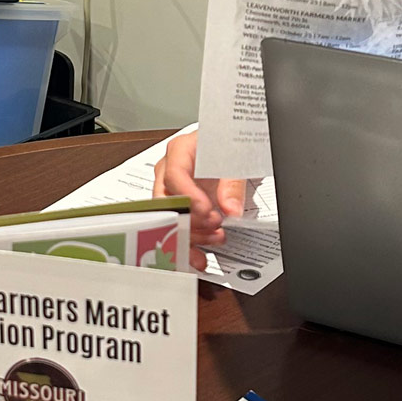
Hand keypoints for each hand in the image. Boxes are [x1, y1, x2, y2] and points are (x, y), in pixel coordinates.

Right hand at [150, 131, 245, 271]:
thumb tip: (230, 209)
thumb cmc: (228, 144)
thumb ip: (233, 183)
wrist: (233, 145)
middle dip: (189, 219)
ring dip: (191, 234)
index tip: (206, 211)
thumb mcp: (236, 157)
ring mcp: (172, 189)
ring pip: (169, 217)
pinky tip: (199, 256)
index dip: (188, 197)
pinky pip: (176, 226)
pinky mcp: (180, 206)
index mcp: (180, 150)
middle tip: (213, 226)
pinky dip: (188, 243)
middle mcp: (169, 170)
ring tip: (215, 238)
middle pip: (166, 200)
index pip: (173, 174)